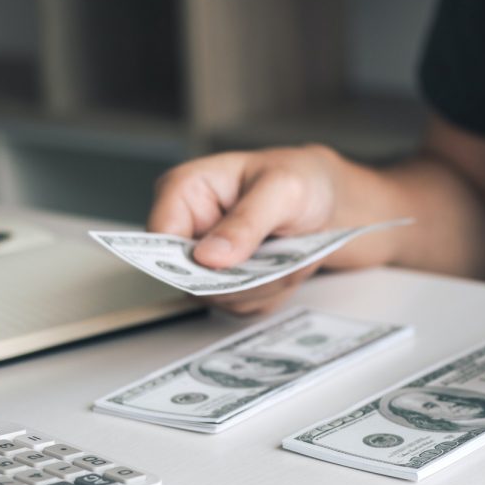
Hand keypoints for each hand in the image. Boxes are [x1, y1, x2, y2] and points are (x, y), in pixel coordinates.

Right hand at [148, 145, 341, 314]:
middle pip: (190, 278)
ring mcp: (207, 259)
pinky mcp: (227, 281)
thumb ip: (246, 221)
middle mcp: (189, 227)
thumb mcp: (281, 190)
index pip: (159, 238)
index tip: (226, 265)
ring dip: (262, 285)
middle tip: (275, 259)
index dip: (188, 261)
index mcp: (185, 190)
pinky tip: (287, 266)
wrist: (325, 199)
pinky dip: (272, 292)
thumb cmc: (300, 178)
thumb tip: (209, 256)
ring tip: (288, 255)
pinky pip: (243, 305)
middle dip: (240, 276)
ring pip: (220, 298)